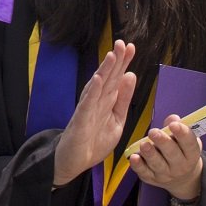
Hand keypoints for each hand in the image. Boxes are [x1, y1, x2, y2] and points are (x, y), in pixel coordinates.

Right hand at [54, 41, 138, 185]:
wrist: (74, 162)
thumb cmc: (94, 140)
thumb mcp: (117, 119)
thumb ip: (123, 99)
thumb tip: (130, 75)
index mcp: (106, 101)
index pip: (116, 78)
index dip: (123, 63)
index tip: (131, 47)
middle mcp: (96, 101)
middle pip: (107, 78)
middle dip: (115, 61)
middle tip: (122, 43)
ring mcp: (87, 110)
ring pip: (97, 87)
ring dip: (104, 71)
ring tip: (112, 55)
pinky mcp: (80, 121)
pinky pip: (87, 104)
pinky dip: (92, 91)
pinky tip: (97, 79)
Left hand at [127, 116, 205, 203]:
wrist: (182, 178)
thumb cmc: (182, 152)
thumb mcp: (186, 140)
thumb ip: (178, 127)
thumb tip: (172, 118)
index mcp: (192, 154)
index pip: (189, 144)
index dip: (182, 134)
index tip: (174, 125)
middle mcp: (180, 166)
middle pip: (172, 154)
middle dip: (162, 142)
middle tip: (153, 132)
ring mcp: (165, 174)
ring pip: (157, 164)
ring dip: (150, 154)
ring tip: (144, 144)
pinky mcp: (152, 178)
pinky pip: (144, 172)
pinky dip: (138, 165)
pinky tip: (134, 157)